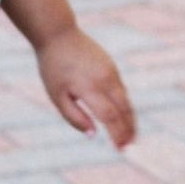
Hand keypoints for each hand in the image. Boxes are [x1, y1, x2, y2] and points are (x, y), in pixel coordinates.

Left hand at [37, 26, 136, 149]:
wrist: (58, 34)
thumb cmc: (53, 67)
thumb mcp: (57, 95)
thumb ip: (74, 117)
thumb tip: (93, 135)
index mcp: (89, 88)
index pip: (109, 117)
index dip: (116, 134)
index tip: (120, 149)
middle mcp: (105, 80)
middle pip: (123, 110)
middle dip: (128, 130)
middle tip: (130, 146)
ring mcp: (111, 72)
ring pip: (126, 100)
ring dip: (130, 119)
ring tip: (131, 136)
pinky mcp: (112, 66)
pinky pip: (121, 90)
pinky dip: (125, 105)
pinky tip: (123, 116)